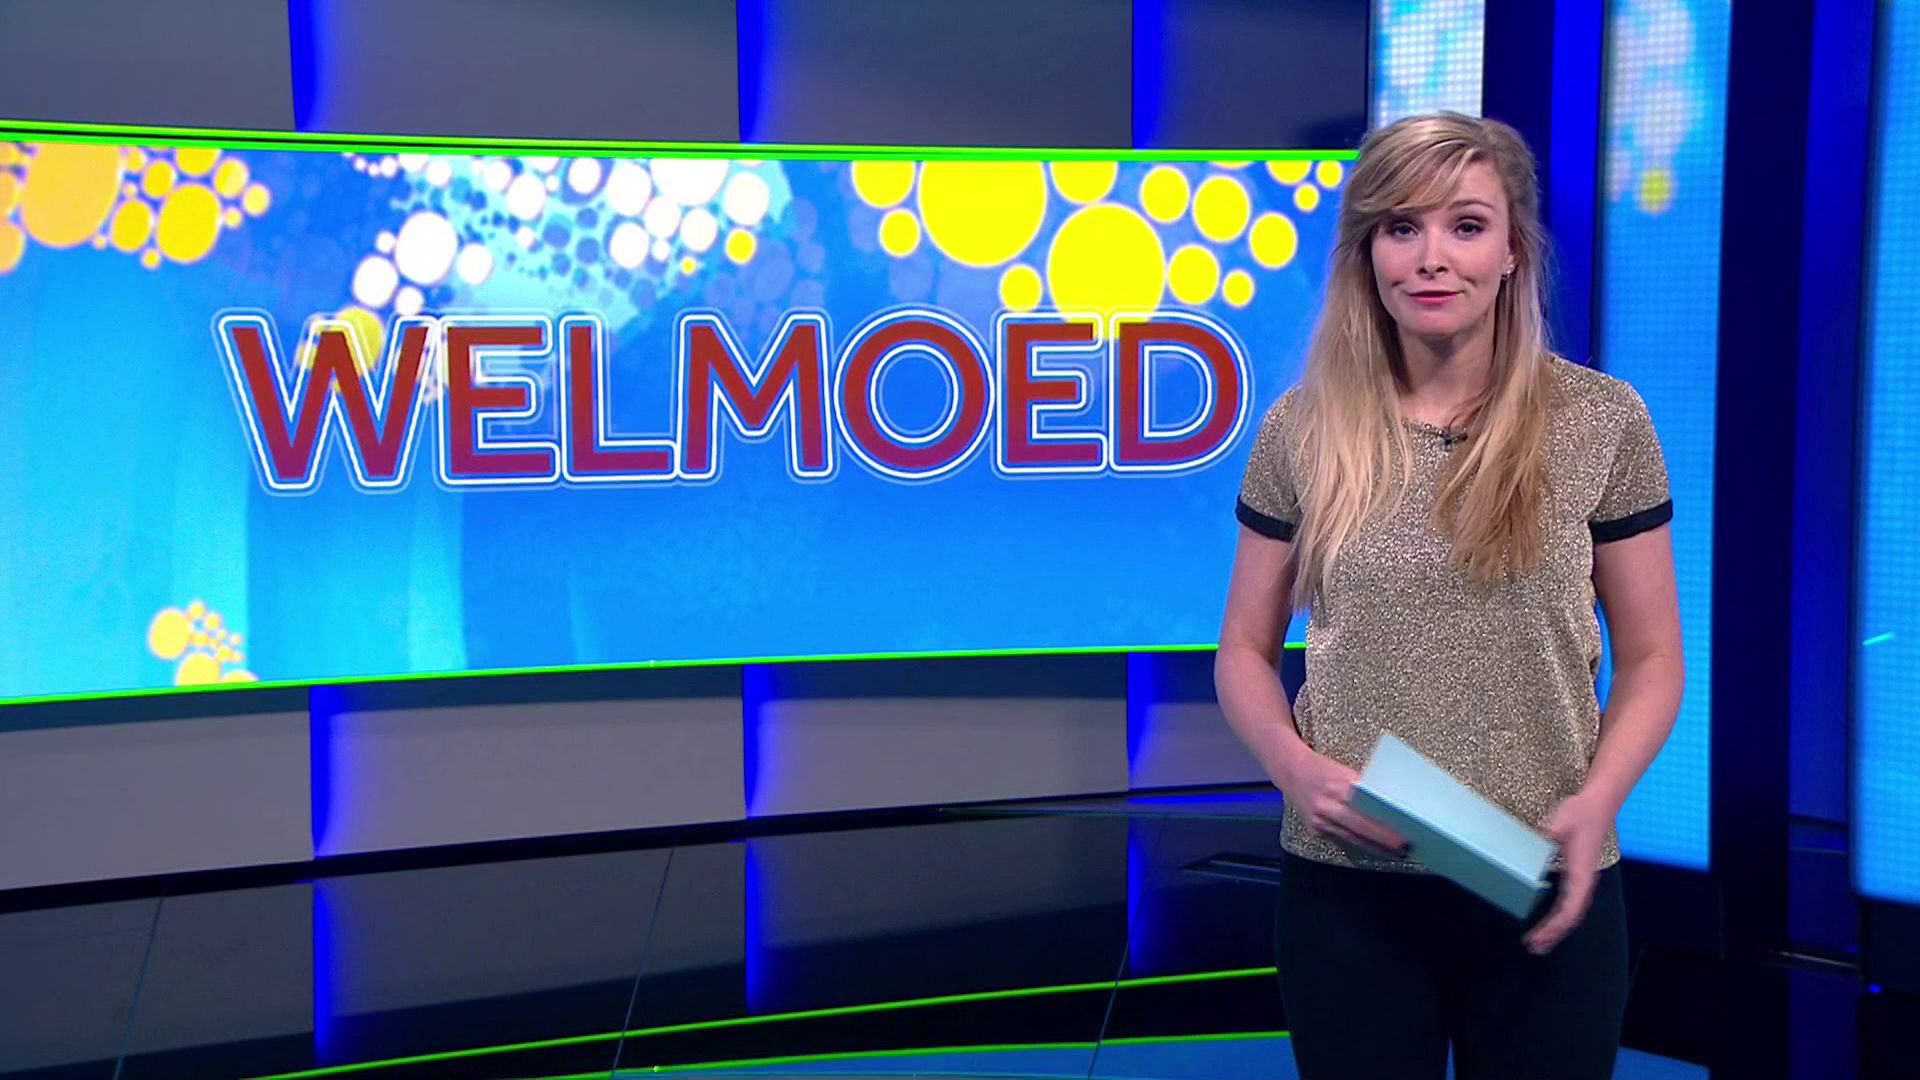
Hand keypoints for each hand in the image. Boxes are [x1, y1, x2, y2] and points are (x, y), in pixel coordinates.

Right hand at [1274, 750, 1407, 857]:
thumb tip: (1390, 805)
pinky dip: (1359, 843)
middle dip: (1384, 840)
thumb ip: (1363, 788)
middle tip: (1406, 848)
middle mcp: (1327, 806)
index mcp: (1338, 787)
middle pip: (1361, 828)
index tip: (1405, 833)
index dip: (1385, 825)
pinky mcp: (1314, 829)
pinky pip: (1341, 838)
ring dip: (1375, 846)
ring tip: (1396, 852)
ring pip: (1352, 838)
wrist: (1290, 771)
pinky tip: (1375, 847)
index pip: (1366, 810)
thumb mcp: (1344, 772)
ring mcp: (1319, 820)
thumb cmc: (1323, 768)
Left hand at [1524, 793, 1611, 954]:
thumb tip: (1537, 837)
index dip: (1555, 926)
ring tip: (1540, 941)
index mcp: (1580, 874)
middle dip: (1554, 934)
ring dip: (1557, 928)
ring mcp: (1581, 879)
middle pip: (1571, 917)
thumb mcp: (1561, 821)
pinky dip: (1559, 916)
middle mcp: (1583, 881)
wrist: (1597, 805)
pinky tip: (1549, 921)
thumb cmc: (1581, 814)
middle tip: (1535, 947)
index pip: (1570, 908)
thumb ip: (1549, 831)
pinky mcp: (1577, 875)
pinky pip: (1570, 903)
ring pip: (1571, 912)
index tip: (1540, 936)